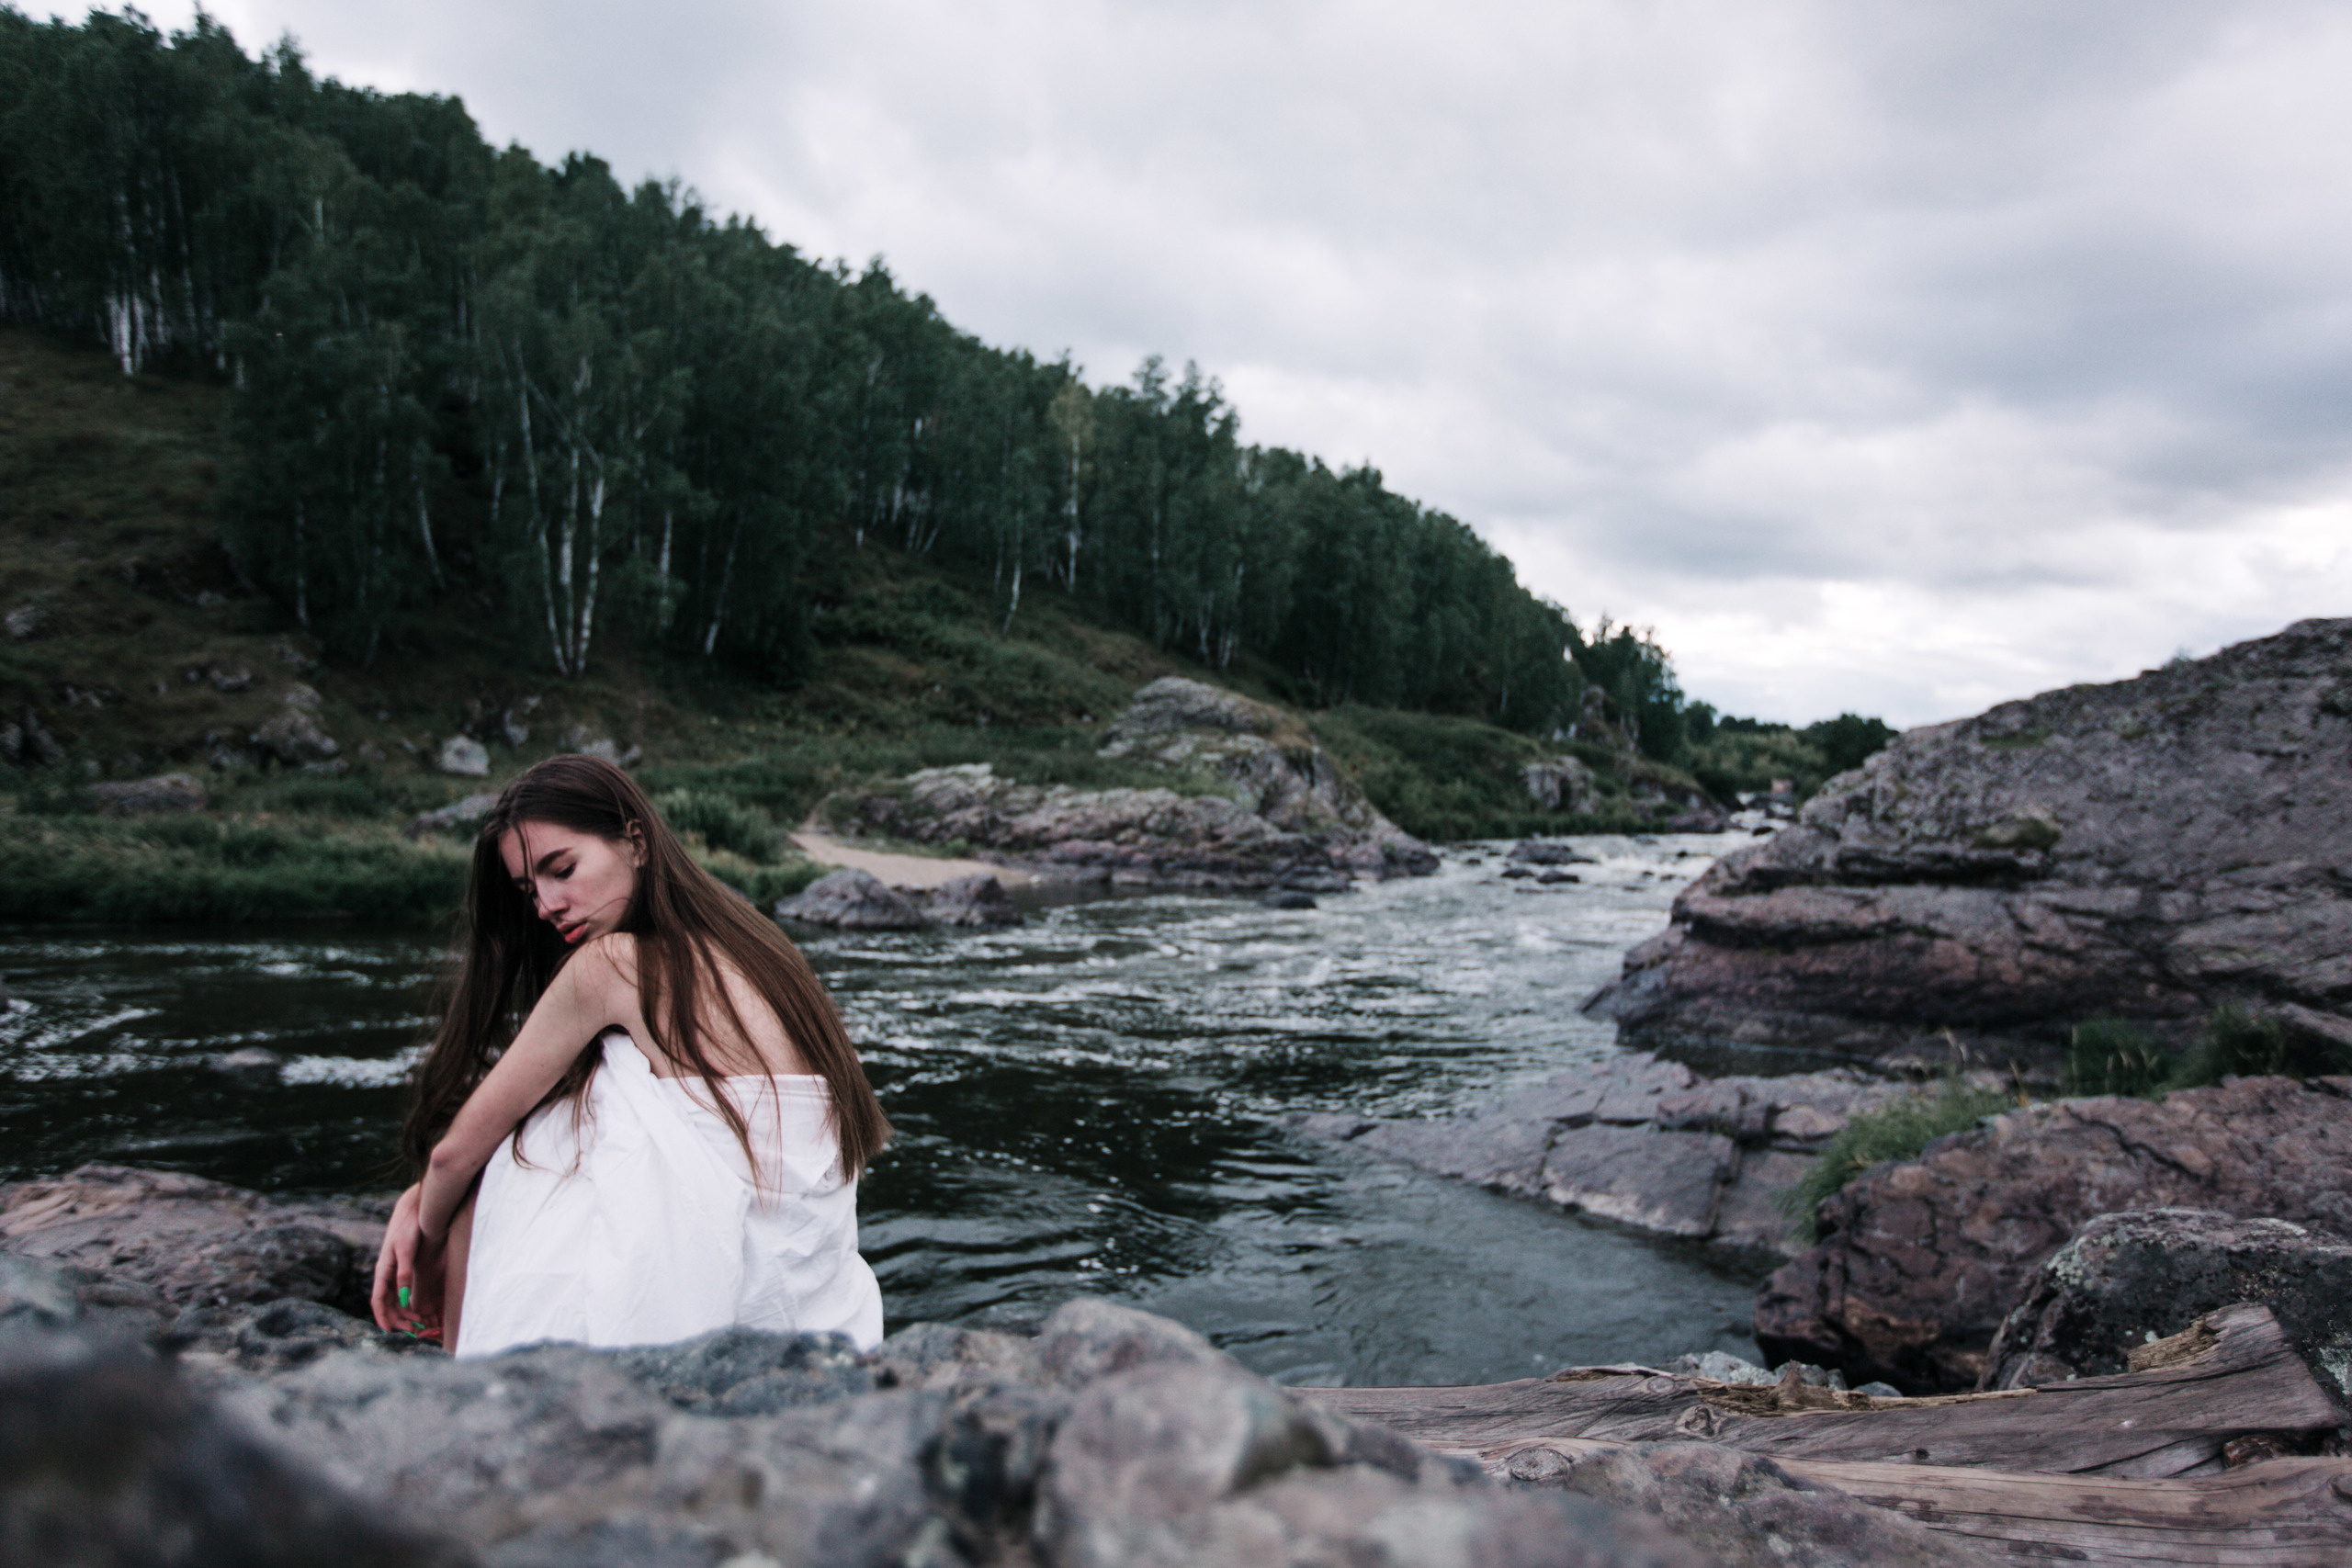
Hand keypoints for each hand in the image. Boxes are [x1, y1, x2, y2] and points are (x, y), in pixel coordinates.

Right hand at [370, 1184, 446, 1340]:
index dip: (382, 1316)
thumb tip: (403, 1298)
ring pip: (395, 1300)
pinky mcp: (403, 1269)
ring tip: (418, 1325)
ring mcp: (394, 1272)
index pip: (378, 1299)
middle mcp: (386, 1274)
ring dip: (404, 1314)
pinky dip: (408, 1304)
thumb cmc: (409, 1228)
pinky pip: (402, 1292)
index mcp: (383, 1270)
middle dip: (398, 1319)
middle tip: (413, 1331)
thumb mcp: (406, 1250)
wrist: (415, 1211)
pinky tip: (418, 1311)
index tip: (388, 1332)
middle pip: (387, 1304)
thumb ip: (404, 1274)